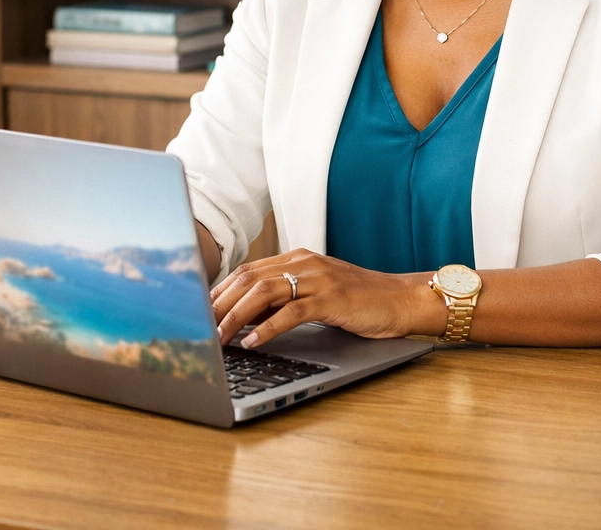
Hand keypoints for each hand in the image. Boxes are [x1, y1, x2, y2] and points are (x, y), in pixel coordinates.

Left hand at [210, 248, 445, 347]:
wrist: (400, 299)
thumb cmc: (359, 300)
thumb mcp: (317, 293)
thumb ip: (285, 298)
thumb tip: (245, 316)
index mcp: (298, 258)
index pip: (248, 270)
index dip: (220, 291)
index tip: (200, 311)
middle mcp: (305, 263)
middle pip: (249, 279)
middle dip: (220, 304)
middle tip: (200, 327)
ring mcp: (319, 279)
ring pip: (264, 293)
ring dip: (236, 317)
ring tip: (219, 338)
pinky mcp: (332, 299)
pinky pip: (291, 312)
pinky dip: (268, 328)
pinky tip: (253, 341)